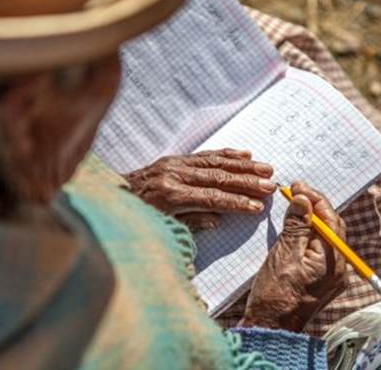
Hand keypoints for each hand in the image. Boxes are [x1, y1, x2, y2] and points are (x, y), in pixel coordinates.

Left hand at [124, 149, 275, 229]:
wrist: (110, 197)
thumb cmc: (136, 218)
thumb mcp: (161, 226)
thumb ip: (191, 222)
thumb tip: (218, 219)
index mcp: (170, 196)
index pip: (212, 198)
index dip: (236, 202)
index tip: (257, 207)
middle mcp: (174, 175)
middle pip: (217, 177)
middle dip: (246, 182)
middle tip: (270, 186)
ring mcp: (175, 164)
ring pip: (215, 162)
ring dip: (242, 165)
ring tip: (265, 168)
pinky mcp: (174, 158)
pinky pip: (204, 154)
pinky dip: (226, 154)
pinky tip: (244, 154)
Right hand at [239, 181, 347, 331]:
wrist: (270, 326)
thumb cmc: (275, 294)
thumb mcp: (284, 254)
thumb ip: (297, 225)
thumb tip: (303, 199)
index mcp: (333, 261)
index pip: (331, 220)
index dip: (315, 199)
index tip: (298, 186)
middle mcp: (338, 268)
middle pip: (331, 228)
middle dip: (314, 207)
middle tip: (295, 191)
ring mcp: (331, 275)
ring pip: (324, 237)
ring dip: (311, 219)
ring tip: (293, 205)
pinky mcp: (320, 279)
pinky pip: (318, 249)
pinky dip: (308, 234)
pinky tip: (294, 227)